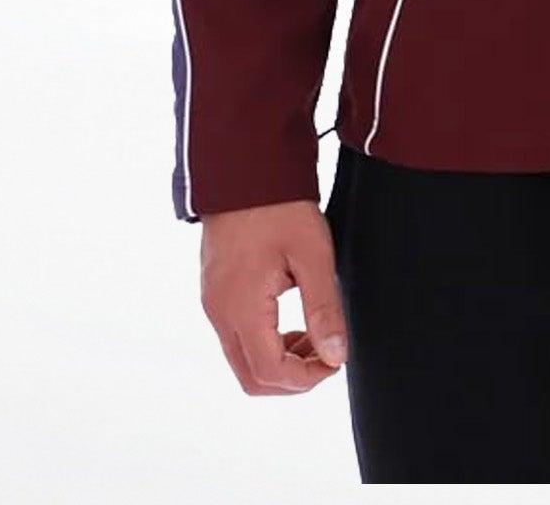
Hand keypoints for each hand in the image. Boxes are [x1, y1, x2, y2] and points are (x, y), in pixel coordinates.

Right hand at [198, 197, 350, 395]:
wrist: (244, 170)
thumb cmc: (279, 206)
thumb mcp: (312, 254)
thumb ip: (324, 308)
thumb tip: (336, 355)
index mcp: (242, 307)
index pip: (270, 373)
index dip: (307, 379)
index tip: (334, 359)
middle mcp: (219, 312)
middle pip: (251, 378)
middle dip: (292, 378)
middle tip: (325, 351)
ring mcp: (213, 303)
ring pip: (242, 360)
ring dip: (279, 360)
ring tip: (312, 332)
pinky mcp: (214, 292)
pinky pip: (235, 337)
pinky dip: (264, 342)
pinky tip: (290, 318)